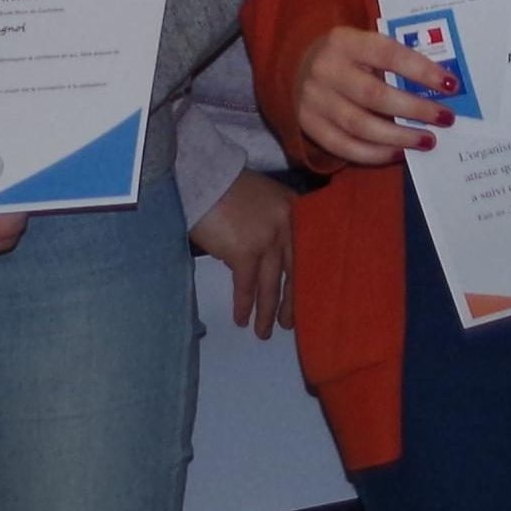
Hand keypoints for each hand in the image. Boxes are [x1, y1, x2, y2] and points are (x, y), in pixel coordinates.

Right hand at [189, 171, 296, 335]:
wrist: (201, 178)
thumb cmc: (227, 188)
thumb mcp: (263, 199)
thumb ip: (272, 225)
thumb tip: (262, 260)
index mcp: (295, 210)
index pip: (308, 250)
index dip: (308, 278)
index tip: (309, 299)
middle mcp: (287, 225)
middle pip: (294, 271)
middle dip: (291, 302)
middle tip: (288, 324)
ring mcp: (268, 239)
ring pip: (272, 284)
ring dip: (266, 311)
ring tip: (263, 332)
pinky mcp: (245, 252)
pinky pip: (247, 286)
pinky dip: (244, 305)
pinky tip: (241, 319)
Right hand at [291, 24, 455, 168]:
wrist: (296, 66)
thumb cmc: (346, 57)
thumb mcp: (363, 45)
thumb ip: (393, 60)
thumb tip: (442, 85)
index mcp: (343, 41)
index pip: (387, 54)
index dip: (421, 70)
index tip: (451, 85)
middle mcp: (325, 69)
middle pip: (374, 95)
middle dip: (414, 109)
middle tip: (445, 118)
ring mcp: (314, 99)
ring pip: (360, 126)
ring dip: (399, 136)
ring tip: (427, 140)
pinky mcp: (309, 125)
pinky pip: (345, 146)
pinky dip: (375, 154)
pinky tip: (399, 152)